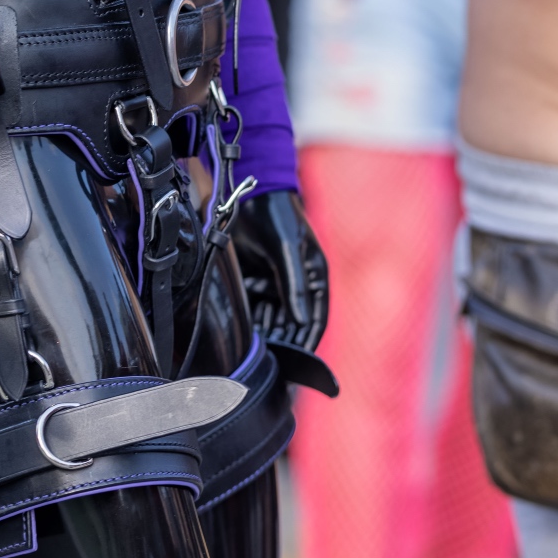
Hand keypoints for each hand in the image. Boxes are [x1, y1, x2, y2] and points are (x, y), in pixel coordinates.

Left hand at [231, 190, 327, 350]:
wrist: (250, 191)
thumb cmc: (277, 215)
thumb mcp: (287, 249)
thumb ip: (294, 286)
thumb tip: (302, 322)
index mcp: (315, 278)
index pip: (314, 319)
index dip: (307, 343)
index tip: (298, 365)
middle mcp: (297, 285)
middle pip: (292, 325)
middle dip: (284, 344)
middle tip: (273, 366)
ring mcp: (276, 284)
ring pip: (273, 321)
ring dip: (267, 337)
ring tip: (257, 355)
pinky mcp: (256, 281)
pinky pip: (255, 309)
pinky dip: (251, 323)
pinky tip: (243, 336)